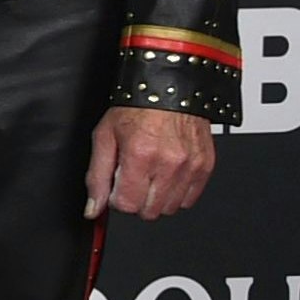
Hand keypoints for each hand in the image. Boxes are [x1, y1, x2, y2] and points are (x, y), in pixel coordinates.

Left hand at [84, 107, 213, 220]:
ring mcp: (190, 166)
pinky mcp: (206, 166)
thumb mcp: (104, 137)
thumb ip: (97, 176)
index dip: (117, 198)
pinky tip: (167, 177)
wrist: (169, 88)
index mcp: (140, 156)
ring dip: (157, 199)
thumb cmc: (136, 108)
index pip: (127, 205)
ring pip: (170, 208)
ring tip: (151, 176)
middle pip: (149, 211)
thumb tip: (94, 208)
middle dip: (137, 200)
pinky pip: (191, 199)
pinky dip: (177, 194)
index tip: (117, 187)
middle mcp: (169, 163)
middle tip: (134, 180)